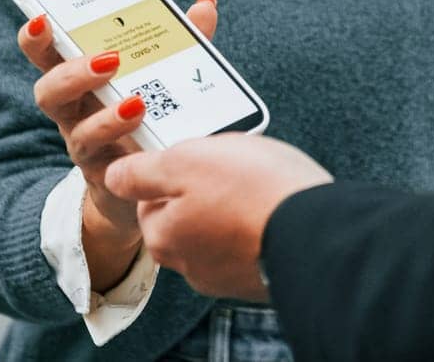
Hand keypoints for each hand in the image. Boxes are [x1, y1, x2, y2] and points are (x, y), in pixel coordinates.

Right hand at [18, 0, 218, 286]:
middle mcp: (75, 112)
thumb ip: (180, 41)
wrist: (147, 180)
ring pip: (78, 133)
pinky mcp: (107, 178)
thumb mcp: (163, 73)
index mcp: (80, 79)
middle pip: (49, 92)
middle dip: (72, 74)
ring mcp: (87, 146)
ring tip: (137, 103)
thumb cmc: (148, 114)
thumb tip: (203, 6)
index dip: (36, 38)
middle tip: (109, 60)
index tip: (42, 19)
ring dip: (106, 118)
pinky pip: (109, 169)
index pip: (47, 54)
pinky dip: (129, 154)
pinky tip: (149, 147)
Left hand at [104, 133, 332, 300]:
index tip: (201, 156)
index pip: (150, 196)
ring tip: (260, 183)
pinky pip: (249, 241)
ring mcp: (226, 276)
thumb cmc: (251, 192)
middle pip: (185, 214)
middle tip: (235, 166)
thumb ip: (141, 170)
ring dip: (233, 206)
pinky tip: (274, 205)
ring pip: (218, 228)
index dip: (175, 168)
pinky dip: (257, 223)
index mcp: (162, 235)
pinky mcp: (259, 277)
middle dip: (206, 188)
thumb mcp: (185, 161)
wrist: (318, 232)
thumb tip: (114, 176)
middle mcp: (188, 265)